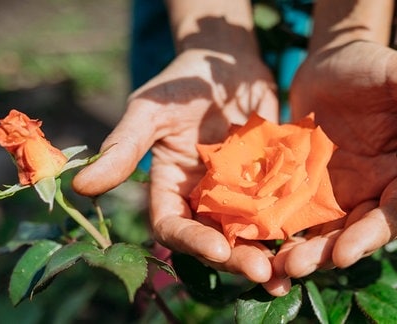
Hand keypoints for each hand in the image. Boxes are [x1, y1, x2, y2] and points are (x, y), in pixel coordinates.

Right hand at [72, 48, 289, 293]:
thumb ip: (123, 147)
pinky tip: (316, 238)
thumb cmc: (181, 82)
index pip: (175, 226)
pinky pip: (284, 207)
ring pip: (254, 232)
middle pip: (219, 238)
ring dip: (273, 253)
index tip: (218, 250)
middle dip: (240, 258)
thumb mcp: (149, 110)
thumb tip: (80, 186)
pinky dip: (297, 224)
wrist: (226, 62)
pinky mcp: (271, 181)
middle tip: (265, 272)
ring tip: (294, 271)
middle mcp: (205, 198)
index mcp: (171, 188)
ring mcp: (240, 192)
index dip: (193, 241)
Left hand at [273, 40, 396, 277]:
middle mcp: (372, 190)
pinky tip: (257, 244)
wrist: (328, 62)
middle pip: (354, 232)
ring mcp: (338, 192)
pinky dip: (279, 232)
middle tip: (296, 265)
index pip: (394, 213)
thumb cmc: (371, 65)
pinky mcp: (307, 188)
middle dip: (327, 251)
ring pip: (323, 231)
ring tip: (277, 264)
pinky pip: (295, 216)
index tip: (346, 252)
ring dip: (301, 251)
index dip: (373, 234)